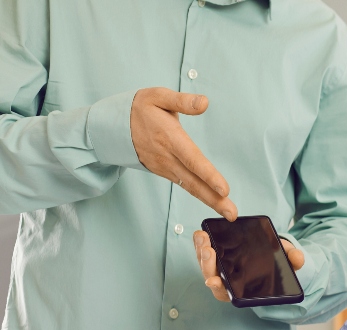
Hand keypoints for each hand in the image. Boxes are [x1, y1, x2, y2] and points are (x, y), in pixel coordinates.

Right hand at [130, 88, 237, 220]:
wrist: (112, 126)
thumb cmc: (140, 109)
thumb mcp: (158, 97)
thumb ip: (182, 101)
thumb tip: (204, 102)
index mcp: (170, 138)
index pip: (192, 159)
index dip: (208, 175)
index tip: (224, 189)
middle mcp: (167, 157)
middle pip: (193, 181)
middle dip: (214, 199)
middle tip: (232, 214)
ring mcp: (165, 167)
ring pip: (190, 187)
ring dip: (210, 201)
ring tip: (229, 214)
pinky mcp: (165, 172)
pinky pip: (185, 185)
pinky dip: (200, 195)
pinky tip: (214, 202)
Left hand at [193, 230, 304, 301]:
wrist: (272, 252)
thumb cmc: (277, 262)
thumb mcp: (287, 259)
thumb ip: (293, 260)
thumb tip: (299, 259)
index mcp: (243, 289)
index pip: (226, 293)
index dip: (218, 288)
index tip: (214, 281)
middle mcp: (228, 282)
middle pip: (211, 277)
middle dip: (207, 265)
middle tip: (209, 250)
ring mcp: (220, 269)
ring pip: (205, 265)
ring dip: (201, 252)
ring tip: (203, 236)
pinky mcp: (215, 257)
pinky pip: (204, 253)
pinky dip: (200, 244)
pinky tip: (201, 233)